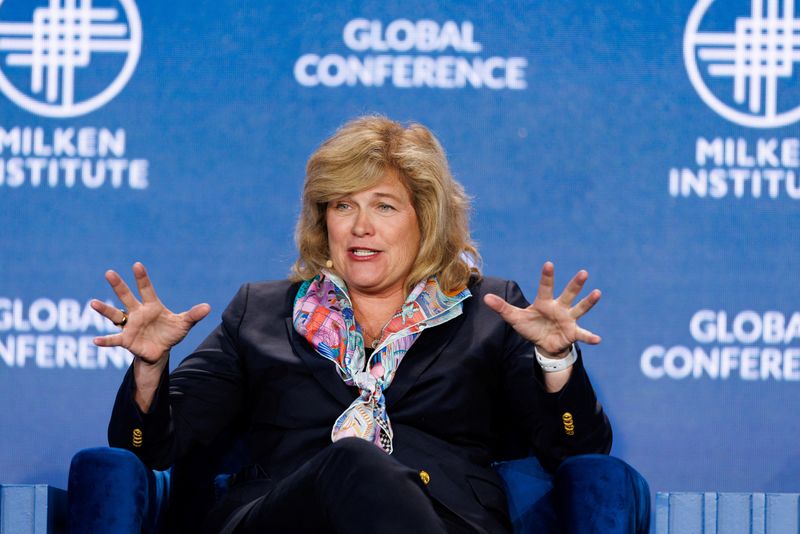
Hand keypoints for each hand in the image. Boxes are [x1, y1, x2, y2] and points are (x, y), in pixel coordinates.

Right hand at [91, 262, 210, 363]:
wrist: (160, 351)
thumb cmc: (170, 333)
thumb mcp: (184, 324)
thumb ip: (194, 315)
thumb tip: (208, 307)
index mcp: (152, 306)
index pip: (147, 289)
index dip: (142, 278)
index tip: (137, 265)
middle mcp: (138, 313)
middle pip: (127, 297)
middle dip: (119, 285)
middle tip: (109, 273)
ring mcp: (130, 326)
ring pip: (115, 315)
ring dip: (104, 310)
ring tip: (93, 303)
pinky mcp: (127, 340)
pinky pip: (114, 339)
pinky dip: (105, 341)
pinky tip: (96, 341)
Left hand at [483, 262, 600, 354]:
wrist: (543, 343)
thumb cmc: (530, 326)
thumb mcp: (515, 318)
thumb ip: (502, 308)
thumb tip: (485, 298)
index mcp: (544, 302)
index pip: (545, 287)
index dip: (547, 276)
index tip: (548, 264)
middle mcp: (559, 307)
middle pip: (568, 293)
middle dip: (575, 284)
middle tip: (583, 273)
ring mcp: (568, 319)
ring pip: (579, 308)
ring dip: (588, 302)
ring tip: (597, 293)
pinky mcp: (572, 332)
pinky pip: (583, 334)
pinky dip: (590, 337)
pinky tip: (598, 340)